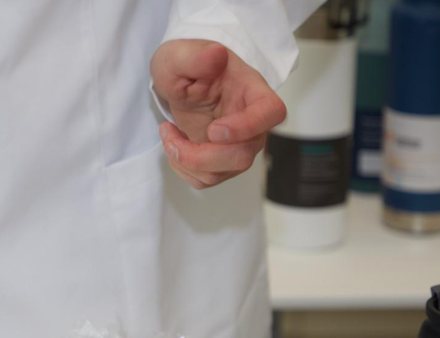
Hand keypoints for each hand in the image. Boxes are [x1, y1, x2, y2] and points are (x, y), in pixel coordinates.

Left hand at [150, 39, 285, 188]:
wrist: (179, 81)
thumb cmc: (186, 66)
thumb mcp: (180, 55)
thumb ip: (196, 57)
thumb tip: (216, 54)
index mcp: (250, 90)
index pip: (272, 113)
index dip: (248, 127)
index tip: (214, 130)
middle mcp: (251, 123)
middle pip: (243, 156)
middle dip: (201, 156)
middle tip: (171, 136)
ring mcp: (238, 146)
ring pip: (221, 173)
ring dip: (185, 160)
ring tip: (168, 134)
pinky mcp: (220, 162)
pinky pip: (204, 180)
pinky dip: (181, 167)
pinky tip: (174, 143)